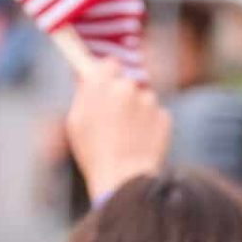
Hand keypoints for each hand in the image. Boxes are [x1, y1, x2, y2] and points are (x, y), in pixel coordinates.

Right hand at [64, 62, 169, 201]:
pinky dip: (150, 125)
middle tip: (115, 117)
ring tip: (126, 137)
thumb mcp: (77, 122)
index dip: (108, 74)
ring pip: (144, 99)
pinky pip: (156, 116)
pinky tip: (140, 142)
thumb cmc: (94, 152)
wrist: (123, 177)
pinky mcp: (164, 115)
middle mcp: (126, 87)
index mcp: (101, 85)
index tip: (106, 83)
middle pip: (127, 82)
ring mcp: (148, 101)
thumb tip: (87, 76)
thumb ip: (84, 94)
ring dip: (138, 111)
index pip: (109, 64)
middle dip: (122, 95)